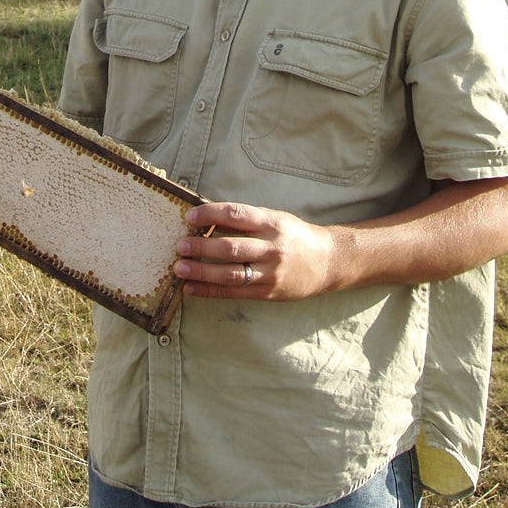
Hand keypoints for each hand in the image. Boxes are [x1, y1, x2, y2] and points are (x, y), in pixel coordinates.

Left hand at [174, 201, 333, 300]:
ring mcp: (270, 272)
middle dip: (202, 246)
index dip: (211, 214)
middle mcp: (272, 247)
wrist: (328, 261)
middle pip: (231, 247)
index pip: (237, 214)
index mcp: (272, 223)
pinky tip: (191, 288)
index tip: (190, 216)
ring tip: (180, 268)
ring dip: (202, 271)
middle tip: (180, 246)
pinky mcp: (268, 292)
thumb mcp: (274, 219)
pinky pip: (234, 293)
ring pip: (231, 273)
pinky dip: (210, 291)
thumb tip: (207, 218)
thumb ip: (245, 220)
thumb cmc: (294, 236)